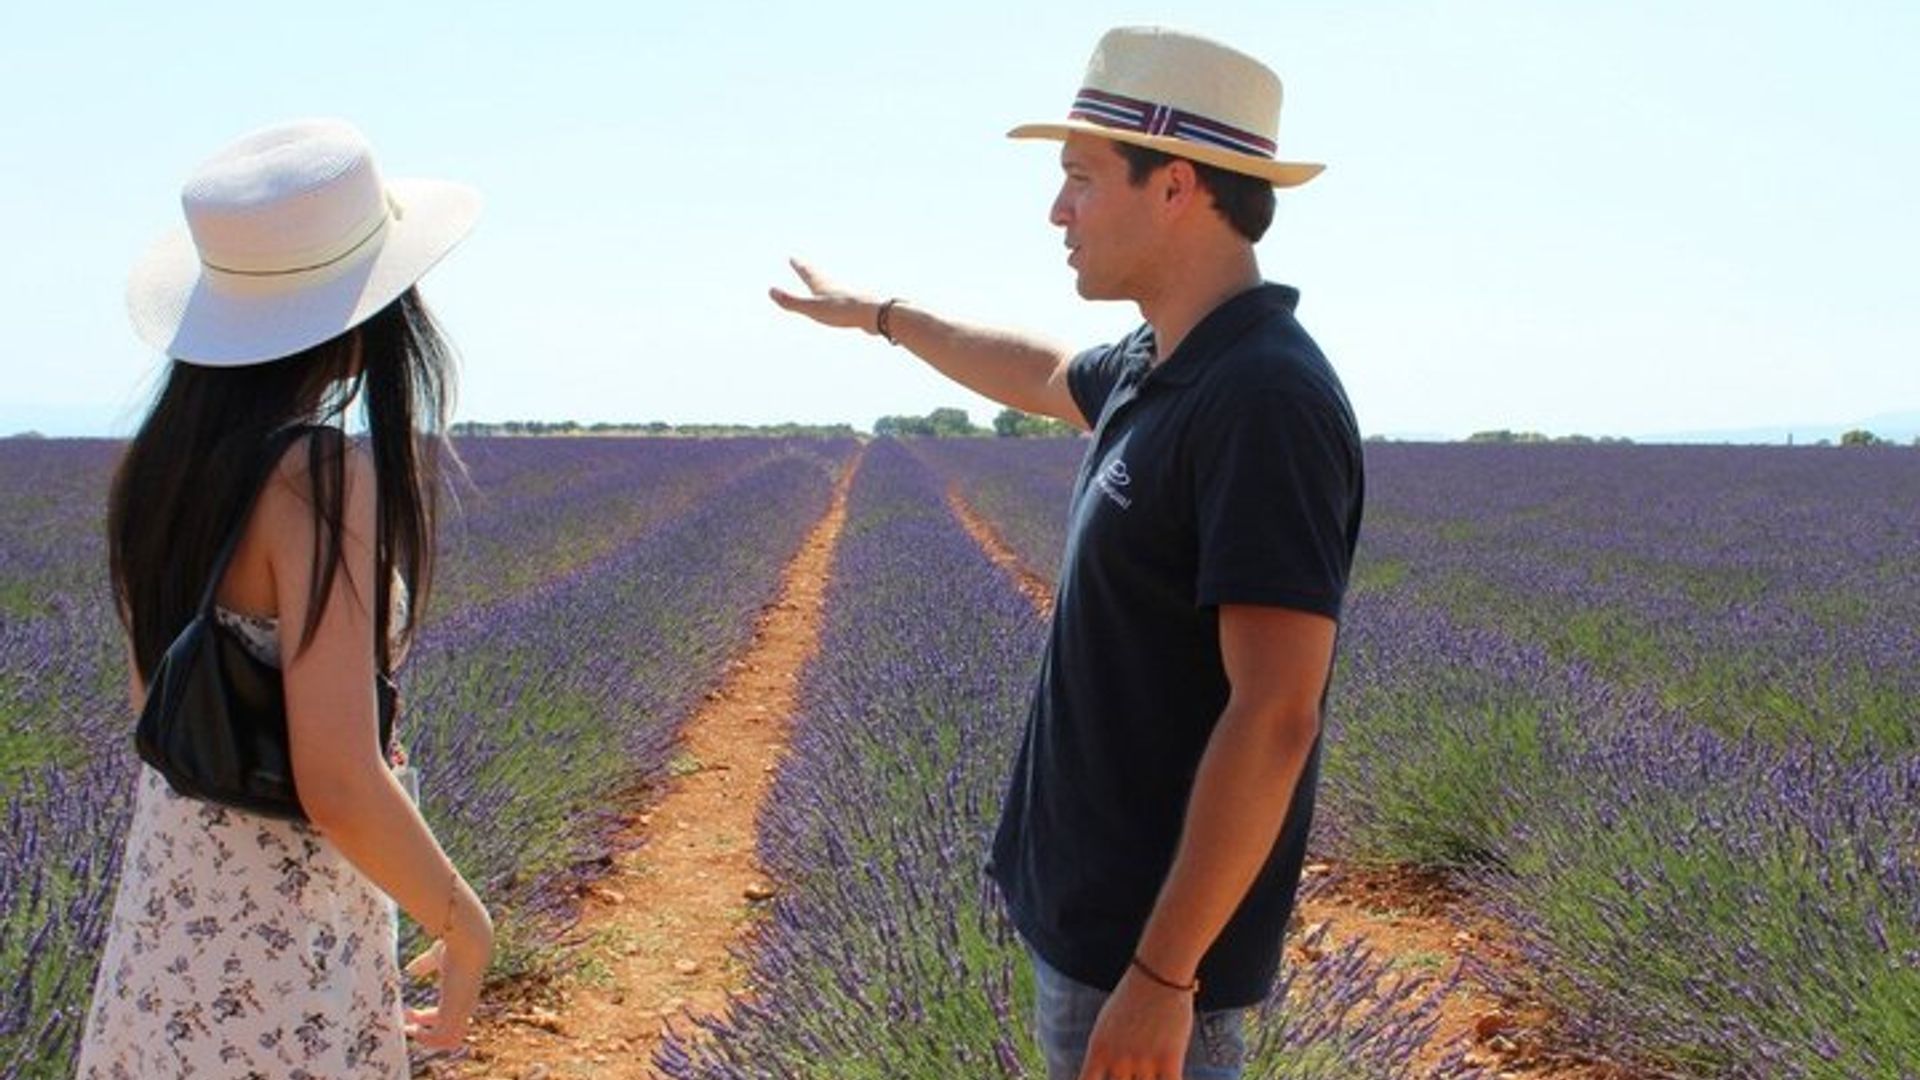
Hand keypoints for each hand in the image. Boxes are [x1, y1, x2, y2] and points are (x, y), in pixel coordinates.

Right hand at [402, 894, 492, 1052]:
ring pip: (449, 1041)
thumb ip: (425, 964)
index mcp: (462, 996)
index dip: (427, 1018)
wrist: (468, 942)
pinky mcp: (457, 1013)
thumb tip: (410, 970)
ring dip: (426, 1039)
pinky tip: (413, 1026)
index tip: (408, 1013)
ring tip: (409, 1028)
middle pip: (450, 1033)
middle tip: (407, 1028)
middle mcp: (465, 1006)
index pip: (447, 1017)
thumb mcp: (435, 957)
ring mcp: (463, 1011)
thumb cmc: (454, 945)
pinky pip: (442, 1039)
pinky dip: (426, 1039)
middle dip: (426, 1034)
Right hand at [768, 258, 883, 332]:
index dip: (799, 266)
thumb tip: (770, 291)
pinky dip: (837, 297)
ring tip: (822, 281)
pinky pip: (843, 299)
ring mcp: (846, 295)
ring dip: (824, 282)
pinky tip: (842, 302)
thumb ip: (792, 301)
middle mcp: (834, 287)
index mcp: (822, 286)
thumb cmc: (842, 311)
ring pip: (832, 286)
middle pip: (819, 276)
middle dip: (808, 270)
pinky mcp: (856, 305)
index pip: (807, 273)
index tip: (793, 258)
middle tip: (803, 264)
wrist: (874, 314)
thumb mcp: (813, 308)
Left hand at [1077, 968, 1193, 1079]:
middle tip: (1132, 1069)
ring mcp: (1143, 1061)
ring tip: (1149, 1066)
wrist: (1159, 973)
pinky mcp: (1169, 1060)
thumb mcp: (1106, 1025)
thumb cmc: (1132, 997)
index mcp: (1098, 1050)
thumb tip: (1100, 1076)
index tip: (1109, 1078)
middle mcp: (1117, 1059)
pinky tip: (1169, 1075)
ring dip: (1147, 1079)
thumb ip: (1103, 1054)